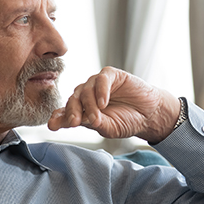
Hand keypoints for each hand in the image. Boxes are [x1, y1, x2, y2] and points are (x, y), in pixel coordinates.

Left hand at [48, 67, 180, 143]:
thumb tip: (71, 123)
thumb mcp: (108, 128)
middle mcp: (86, 96)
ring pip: (85, 90)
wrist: (149, 115)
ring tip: (97, 118)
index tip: (53, 126)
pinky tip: (104, 103)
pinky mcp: (111, 75)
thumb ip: (90, 124)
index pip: (64, 112)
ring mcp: (97, 85)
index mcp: (82, 110)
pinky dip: (101, 91)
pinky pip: (101, 79)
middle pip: (72, 100)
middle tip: (74, 123)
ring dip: (89, 105)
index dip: (59, 118)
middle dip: (72, 112)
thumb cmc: (128, 121)